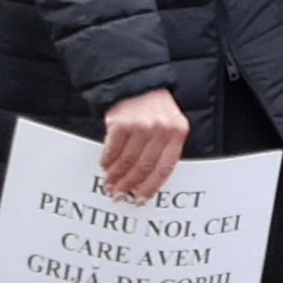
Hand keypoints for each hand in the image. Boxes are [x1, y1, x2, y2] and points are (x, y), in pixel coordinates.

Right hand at [100, 87, 188, 201]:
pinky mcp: (121, 121)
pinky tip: (105, 166)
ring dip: (116, 177)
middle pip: (144, 167)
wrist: (138, 82)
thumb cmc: (155, 109)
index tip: (140, 200)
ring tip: (109, 185)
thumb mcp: (169, 126)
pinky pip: (113, 149)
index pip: (165, 168)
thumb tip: (147, 184)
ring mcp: (141, 125)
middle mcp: (161, 129)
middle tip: (119, 196)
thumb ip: (164, 150)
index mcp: (178, 132)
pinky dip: (107, 160)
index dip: (151, 187)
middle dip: (130, 185)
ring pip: (127, 161)